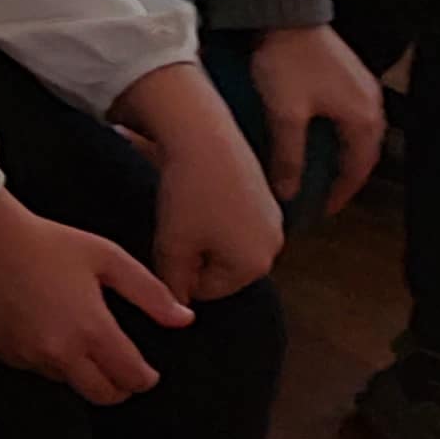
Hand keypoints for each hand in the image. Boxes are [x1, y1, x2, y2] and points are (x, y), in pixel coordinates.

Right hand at [0, 188, 186, 405]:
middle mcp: (59, 352)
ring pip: (69, 382)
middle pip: (103, 395)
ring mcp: (27, 356)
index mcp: (91, 329)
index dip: (145, 378)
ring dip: (82, 370)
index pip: (131, 378)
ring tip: (79, 337)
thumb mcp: (106, 258)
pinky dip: (49, 359)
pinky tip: (47, 328)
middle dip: (119, 386)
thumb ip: (150, 293)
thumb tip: (184, 320)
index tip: (147, 370)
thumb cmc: (46, 242)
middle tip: (121, 367)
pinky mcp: (3, 353)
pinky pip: (37, 369)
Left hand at [115, 60, 283, 298]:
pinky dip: (216, 215)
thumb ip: (174, 282)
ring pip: (229, 244)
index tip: (165, 246)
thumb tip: (177, 301)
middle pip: (223, 269)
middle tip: (174, 228)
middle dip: (196, 256)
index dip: (179, 274)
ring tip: (185, 210)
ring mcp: (274, 219)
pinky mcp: (266, 194)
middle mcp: (274, 247)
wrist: (204, 137)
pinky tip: (198, 197)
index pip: (208, 291)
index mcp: (253, 266)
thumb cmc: (188, 196)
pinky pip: (236, 220)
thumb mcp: (172, 246)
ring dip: (204, 236)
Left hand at [244, 23, 384, 216]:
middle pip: (362, 153)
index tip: (322, 211)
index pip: (357, 169)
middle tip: (321, 196)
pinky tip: (314, 139)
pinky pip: (348, 116)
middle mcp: (371, 104)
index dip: (340, 194)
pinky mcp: (348, 76)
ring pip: (356, 135)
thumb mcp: (285, 114)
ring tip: (317, 172)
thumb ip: (289, 157)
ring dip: (340, 155)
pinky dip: (335, 135)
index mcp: (363, 118)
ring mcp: (361, 88)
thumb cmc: (288, 61)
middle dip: (344, 177)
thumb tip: (289, 192)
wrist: (285, 15)